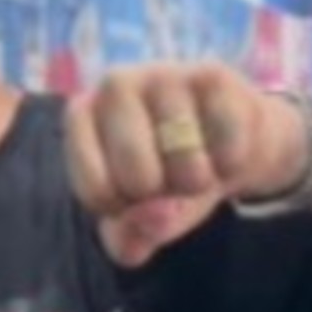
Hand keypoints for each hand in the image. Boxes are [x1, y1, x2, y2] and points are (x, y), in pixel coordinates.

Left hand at [65, 63, 308, 266]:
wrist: (226, 137)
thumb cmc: (166, 175)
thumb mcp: (137, 217)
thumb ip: (129, 236)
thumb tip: (153, 220)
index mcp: (81, 115)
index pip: (96, 191)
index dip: (124, 212)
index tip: (132, 197)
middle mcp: (114, 86)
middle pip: (139, 178)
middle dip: (163, 197)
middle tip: (168, 178)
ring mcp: (164, 75)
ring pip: (188, 166)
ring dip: (199, 182)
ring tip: (195, 162)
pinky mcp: (213, 75)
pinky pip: (227, 150)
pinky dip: (231, 164)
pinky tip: (222, 146)